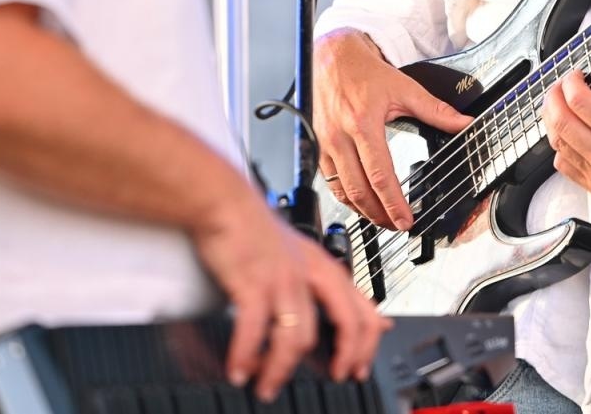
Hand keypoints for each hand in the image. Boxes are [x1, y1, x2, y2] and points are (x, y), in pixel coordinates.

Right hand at [190, 191, 388, 401]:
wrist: (223, 203)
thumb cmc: (256, 231)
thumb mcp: (301, 254)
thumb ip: (324, 283)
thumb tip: (339, 305)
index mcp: (325, 267)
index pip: (363, 311)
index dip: (367, 346)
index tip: (357, 370)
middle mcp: (310, 274)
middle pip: (346, 324)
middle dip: (343, 359)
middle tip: (332, 381)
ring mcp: (284, 279)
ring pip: (298, 337)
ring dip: (280, 370)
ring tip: (265, 386)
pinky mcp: (253, 282)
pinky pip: (255, 331)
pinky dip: (247, 357)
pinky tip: (239, 370)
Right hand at [314, 29, 471, 228]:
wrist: (332, 55)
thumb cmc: (364, 71)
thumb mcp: (404, 88)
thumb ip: (436, 110)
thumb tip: (463, 123)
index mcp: (364, 123)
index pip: (379, 174)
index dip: (393, 202)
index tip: (406, 220)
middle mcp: (341, 136)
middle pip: (358, 190)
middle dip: (378, 215)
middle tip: (396, 226)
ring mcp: (326, 143)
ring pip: (341, 190)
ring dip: (361, 210)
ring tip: (381, 219)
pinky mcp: (318, 145)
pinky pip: (329, 180)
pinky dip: (345, 196)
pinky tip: (359, 201)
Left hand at [541, 53, 590, 208]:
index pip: (579, 102)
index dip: (569, 83)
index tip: (574, 76)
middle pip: (561, 123)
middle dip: (553, 99)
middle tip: (559, 87)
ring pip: (558, 145)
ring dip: (553, 121)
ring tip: (559, 107)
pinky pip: (564, 166)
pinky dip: (560, 147)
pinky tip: (568, 135)